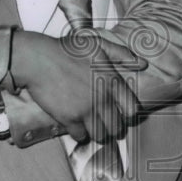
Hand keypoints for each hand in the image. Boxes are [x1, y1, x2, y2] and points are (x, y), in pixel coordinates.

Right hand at [10, 31, 141, 142]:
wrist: (38, 59)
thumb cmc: (67, 49)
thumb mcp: (97, 44)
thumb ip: (121, 54)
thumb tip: (142, 64)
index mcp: (111, 81)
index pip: (132, 110)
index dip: (128, 114)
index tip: (121, 112)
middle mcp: (102, 99)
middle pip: (117, 127)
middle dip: (113, 127)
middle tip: (106, 123)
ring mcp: (85, 110)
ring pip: (101, 135)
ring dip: (98, 133)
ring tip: (93, 126)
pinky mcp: (69, 119)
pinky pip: (80, 136)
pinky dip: (80, 134)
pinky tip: (77, 125)